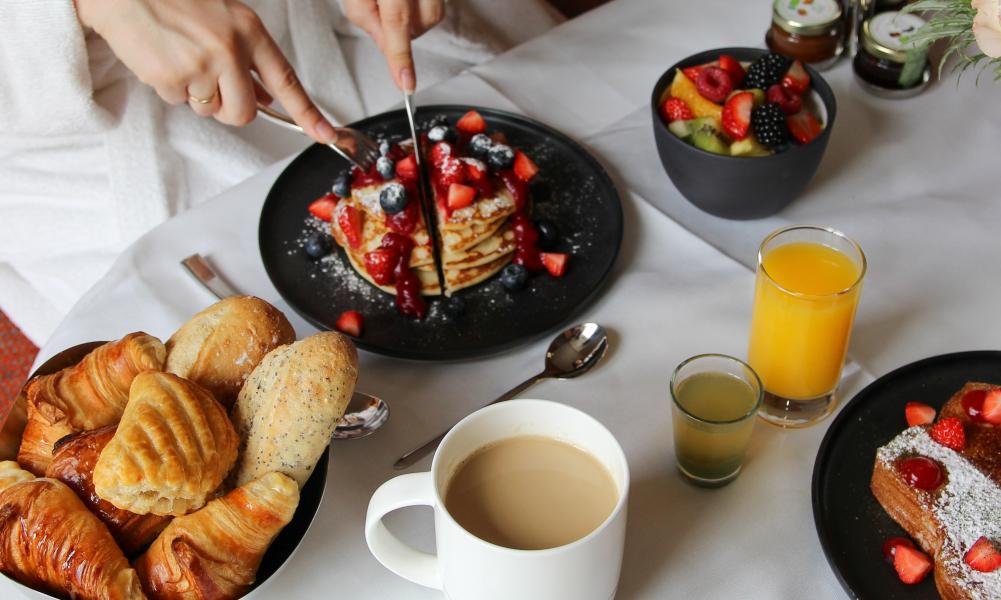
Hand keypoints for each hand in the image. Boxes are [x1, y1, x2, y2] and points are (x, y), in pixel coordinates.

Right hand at [75, 0, 335, 142]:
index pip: (287, 81)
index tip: (325, 134)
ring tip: (181, 58)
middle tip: (209, 82)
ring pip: (211, 111)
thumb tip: (265, 98)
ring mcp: (202, 66)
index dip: (308, 113)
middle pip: (244, 113)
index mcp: (249, 31)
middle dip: (228, 107)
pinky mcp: (174, 78)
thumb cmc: (173, 0)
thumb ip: (248, 58)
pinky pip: (178, 102)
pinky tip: (162, 58)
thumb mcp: (223, 21)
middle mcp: (230, 50)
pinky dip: (170, 87)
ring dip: (197, 96)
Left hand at [343, 0, 445, 91]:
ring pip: (432, 17)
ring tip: (395, 0)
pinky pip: (437, 6)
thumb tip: (385, 44)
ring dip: (413, 19)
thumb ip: (365, 17)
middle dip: (402, 29)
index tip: (406, 84)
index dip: (401, 58)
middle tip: (382, 9)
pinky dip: (421, 9)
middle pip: (421, 23)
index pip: (397, 22)